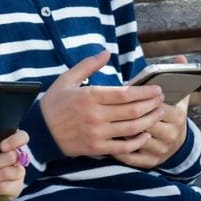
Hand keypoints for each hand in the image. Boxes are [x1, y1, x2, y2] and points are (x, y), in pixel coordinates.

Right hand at [40, 52, 163, 156]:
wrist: (39, 132)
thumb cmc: (53, 104)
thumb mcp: (66, 79)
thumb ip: (88, 65)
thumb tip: (106, 52)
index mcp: (90, 96)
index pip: (125, 94)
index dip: (145, 92)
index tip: (157, 89)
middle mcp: (95, 115)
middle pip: (133, 110)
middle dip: (152, 104)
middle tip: (162, 99)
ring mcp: (97, 133)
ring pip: (132, 128)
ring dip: (149, 120)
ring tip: (159, 113)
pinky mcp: (96, 148)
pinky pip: (123, 147)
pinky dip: (137, 142)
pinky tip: (145, 135)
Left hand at [115, 58, 191, 167]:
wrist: (177, 143)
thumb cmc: (171, 114)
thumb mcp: (177, 97)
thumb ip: (177, 77)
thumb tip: (181, 57)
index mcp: (177, 115)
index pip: (156, 105)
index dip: (138, 100)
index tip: (122, 92)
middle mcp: (172, 134)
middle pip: (145, 122)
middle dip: (126, 115)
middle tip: (106, 107)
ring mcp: (161, 150)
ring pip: (136, 140)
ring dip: (120, 132)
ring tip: (103, 123)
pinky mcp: (151, 162)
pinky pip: (131, 157)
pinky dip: (117, 150)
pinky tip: (105, 140)